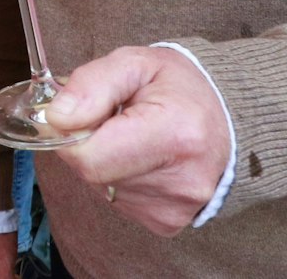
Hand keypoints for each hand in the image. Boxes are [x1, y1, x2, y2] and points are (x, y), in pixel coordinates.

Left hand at [49, 46, 232, 236]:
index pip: (88, 156)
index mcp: (175, 135)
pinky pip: (119, 201)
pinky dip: (122, 178)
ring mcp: (175, 208)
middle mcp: (180, 181)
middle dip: (92, 144)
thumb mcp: (136, 63)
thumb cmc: (179, 87)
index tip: (88, 112)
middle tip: (118, 120)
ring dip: (107, 161)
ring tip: (138, 137)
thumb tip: (58, 118)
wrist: (229, 117)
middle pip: (93, 173)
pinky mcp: (168, 223)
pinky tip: (146, 159)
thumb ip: (92, 84)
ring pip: (103, 188)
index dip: (74, 133)